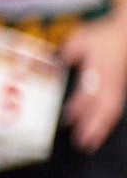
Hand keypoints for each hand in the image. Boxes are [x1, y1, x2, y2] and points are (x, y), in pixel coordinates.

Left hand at [69, 16, 126, 153]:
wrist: (126, 32)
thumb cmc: (103, 36)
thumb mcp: (81, 40)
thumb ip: (69, 53)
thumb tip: (57, 62)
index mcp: (102, 72)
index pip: (91, 96)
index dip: (81, 110)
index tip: (69, 123)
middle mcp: (110, 83)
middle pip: (104, 110)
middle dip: (94, 128)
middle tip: (83, 145)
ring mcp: (115, 87)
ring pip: (109, 112)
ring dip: (98, 128)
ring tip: (87, 143)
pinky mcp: (117, 88)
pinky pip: (111, 107)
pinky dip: (100, 119)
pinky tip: (85, 123)